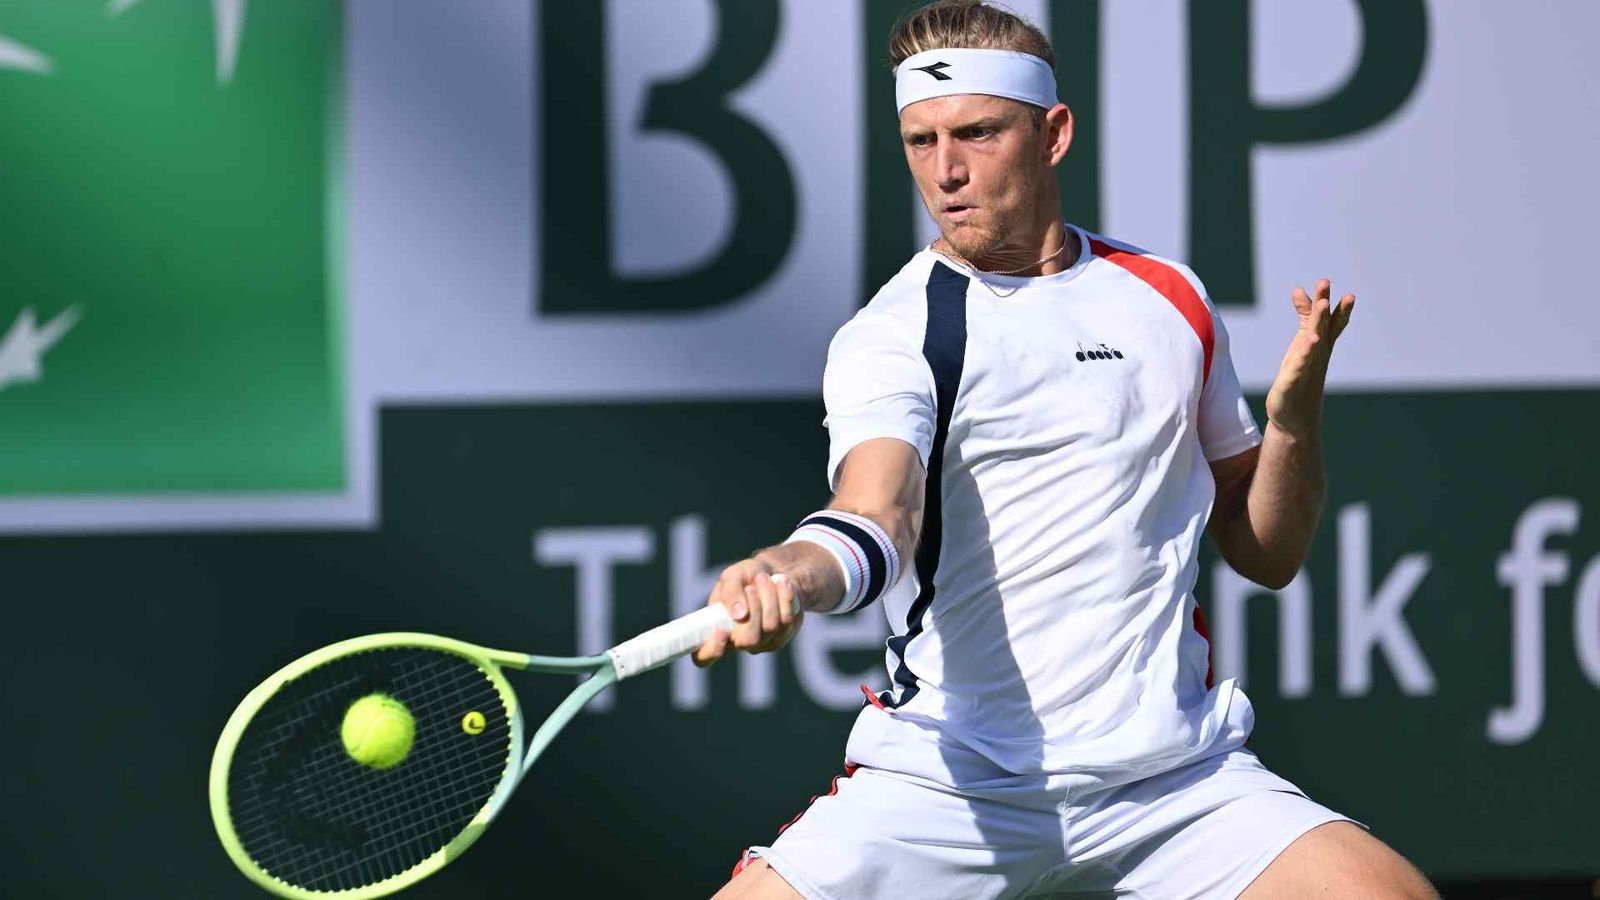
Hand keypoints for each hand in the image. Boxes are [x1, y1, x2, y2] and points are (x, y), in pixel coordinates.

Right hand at [691, 561, 801, 666]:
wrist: (773, 573)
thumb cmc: (746, 577)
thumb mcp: (733, 576)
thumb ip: (730, 592)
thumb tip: (738, 614)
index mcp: (713, 629)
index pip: (704, 657)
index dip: (712, 649)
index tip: (721, 631)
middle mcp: (736, 642)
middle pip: (749, 638)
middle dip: (755, 605)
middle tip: (755, 582)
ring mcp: (760, 643)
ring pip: (770, 627)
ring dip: (770, 596)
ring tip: (765, 577)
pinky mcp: (781, 637)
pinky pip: (787, 622)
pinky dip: (785, 598)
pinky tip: (782, 584)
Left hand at [1264, 278, 1354, 439]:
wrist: (1295, 417)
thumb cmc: (1301, 377)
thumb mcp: (1302, 342)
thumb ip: (1304, 317)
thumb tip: (1299, 290)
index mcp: (1320, 346)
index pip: (1332, 324)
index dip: (1340, 310)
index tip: (1350, 295)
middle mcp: (1317, 356)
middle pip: (1322, 326)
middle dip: (1326, 305)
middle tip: (1327, 283)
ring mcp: (1306, 367)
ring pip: (1313, 341)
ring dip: (1318, 322)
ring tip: (1323, 303)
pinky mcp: (1291, 380)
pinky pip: (1300, 363)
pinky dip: (1306, 351)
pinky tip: (1311, 340)